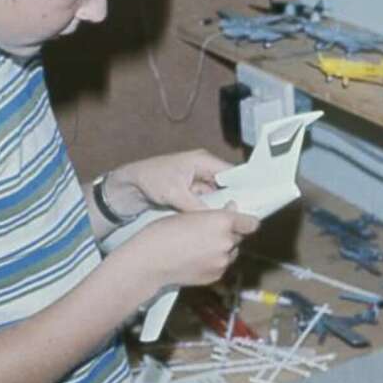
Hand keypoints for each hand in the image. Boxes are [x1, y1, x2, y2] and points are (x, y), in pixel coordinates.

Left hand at [109, 149, 232, 212]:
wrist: (128, 186)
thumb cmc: (149, 179)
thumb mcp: (175, 194)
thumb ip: (197, 206)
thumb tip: (217, 219)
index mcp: (203, 160)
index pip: (232, 172)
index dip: (244, 186)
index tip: (254, 202)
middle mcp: (204, 169)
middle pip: (228, 185)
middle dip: (233, 200)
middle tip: (241, 217)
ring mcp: (198, 182)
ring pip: (218, 196)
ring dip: (221, 207)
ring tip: (230, 221)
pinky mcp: (191, 193)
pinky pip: (207, 202)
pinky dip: (209, 211)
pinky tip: (215, 222)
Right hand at [129, 204, 259, 287]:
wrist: (149, 262)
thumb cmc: (163, 233)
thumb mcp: (189, 214)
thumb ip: (215, 214)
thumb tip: (232, 209)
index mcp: (222, 222)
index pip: (251, 223)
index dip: (246, 221)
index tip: (240, 220)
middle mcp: (227, 242)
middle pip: (239, 237)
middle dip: (229, 234)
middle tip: (210, 232)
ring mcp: (222, 262)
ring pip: (230, 252)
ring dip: (223, 248)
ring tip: (201, 246)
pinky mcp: (216, 276)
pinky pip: (221, 266)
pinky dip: (214, 262)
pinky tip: (197, 258)